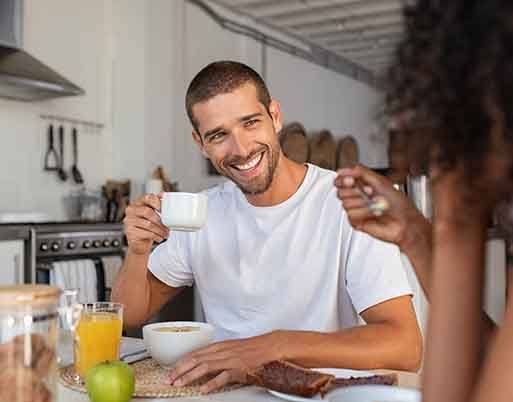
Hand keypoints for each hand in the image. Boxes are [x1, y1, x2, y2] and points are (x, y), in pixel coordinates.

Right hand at [123, 193, 168, 254]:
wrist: (139, 242)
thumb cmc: (147, 225)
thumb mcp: (153, 213)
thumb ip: (157, 204)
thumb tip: (163, 194)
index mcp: (138, 202)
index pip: (147, 197)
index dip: (157, 202)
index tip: (163, 210)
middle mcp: (131, 210)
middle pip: (147, 211)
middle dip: (160, 220)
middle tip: (168, 226)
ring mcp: (129, 221)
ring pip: (148, 224)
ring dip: (160, 230)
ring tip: (166, 234)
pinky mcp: (130, 232)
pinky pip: (146, 233)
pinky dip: (156, 236)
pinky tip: (160, 238)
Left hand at [168, 331, 285, 393]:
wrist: (270, 346)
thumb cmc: (252, 348)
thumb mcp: (231, 348)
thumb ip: (217, 355)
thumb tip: (202, 362)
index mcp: (219, 346)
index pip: (194, 353)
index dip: (181, 362)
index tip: (170, 370)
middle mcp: (222, 351)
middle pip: (196, 359)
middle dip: (180, 370)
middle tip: (169, 379)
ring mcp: (230, 359)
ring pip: (205, 366)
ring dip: (190, 376)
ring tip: (180, 384)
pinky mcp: (239, 368)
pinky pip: (223, 376)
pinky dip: (212, 383)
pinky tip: (204, 390)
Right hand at [334, 165, 428, 251]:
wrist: (405, 222)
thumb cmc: (399, 204)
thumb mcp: (381, 182)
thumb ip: (361, 172)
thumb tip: (344, 170)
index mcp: (362, 185)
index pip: (342, 180)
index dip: (343, 179)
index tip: (351, 180)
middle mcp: (357, 197)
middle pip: (340, 192)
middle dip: (355, 191)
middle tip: (368, 192)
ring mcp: (357, 210)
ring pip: (345, 203)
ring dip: (362, 202)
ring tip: (375, 203)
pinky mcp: (356, 222)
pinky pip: (351, 215)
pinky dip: (364, 212)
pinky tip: (374, 212)